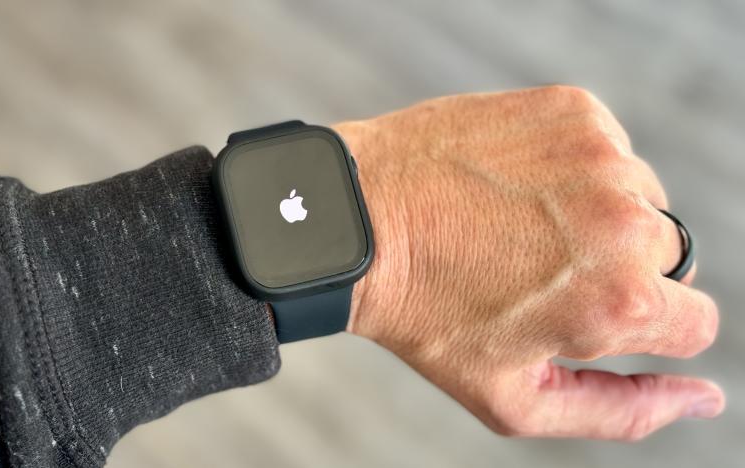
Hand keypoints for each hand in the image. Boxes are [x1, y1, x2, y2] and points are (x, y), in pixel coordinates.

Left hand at [334, 86, 722, 439]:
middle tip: (534, 270)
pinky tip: (510, 185)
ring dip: (594, 215)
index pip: (693, 322)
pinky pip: (604, 148)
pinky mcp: (573, 109)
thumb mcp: (516, 397)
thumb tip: (703, 400)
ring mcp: (600, 155)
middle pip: (667, 258)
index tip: (586, 312)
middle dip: (615, 272)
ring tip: (514, 225)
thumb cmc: (428, 317)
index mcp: (620, 301)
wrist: (360, 221)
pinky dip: (571, 167)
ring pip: (637, 198)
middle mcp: (625, 221)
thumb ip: (622, 411)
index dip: (643, 327)